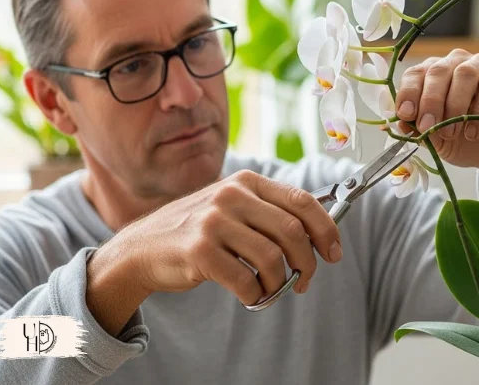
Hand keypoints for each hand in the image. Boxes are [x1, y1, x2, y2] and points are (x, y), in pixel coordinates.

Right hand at [96, 170, 341, 305]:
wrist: (143, 248)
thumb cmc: (200, 231)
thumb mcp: (234, 208)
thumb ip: (271, 213)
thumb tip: (320, 233)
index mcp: (247, 182)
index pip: (302, 201)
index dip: (326, 229)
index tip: (334, 253)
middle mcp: (231, 196)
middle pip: (292, 232)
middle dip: (308, 262)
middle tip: (304, 280)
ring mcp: (213, 222)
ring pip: (272, 258)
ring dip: (279, 282)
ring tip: (272, 289)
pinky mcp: (199, 250)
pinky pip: (244, 279)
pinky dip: (255, 294)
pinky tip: (250, 295)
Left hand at [394, 48, 478, 171]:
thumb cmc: (465, 141)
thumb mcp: (437, 140)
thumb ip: (420, 129)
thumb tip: (400, 122)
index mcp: (433, 75)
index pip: (415, 74)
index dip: (408, 92)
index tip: (405, 114)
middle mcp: (456, 64)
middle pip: (438, 71)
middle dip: (430, 101)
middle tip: (428, 126)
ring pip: (464, 73)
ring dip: (455, 104)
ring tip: (451, 132)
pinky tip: (473, 130)